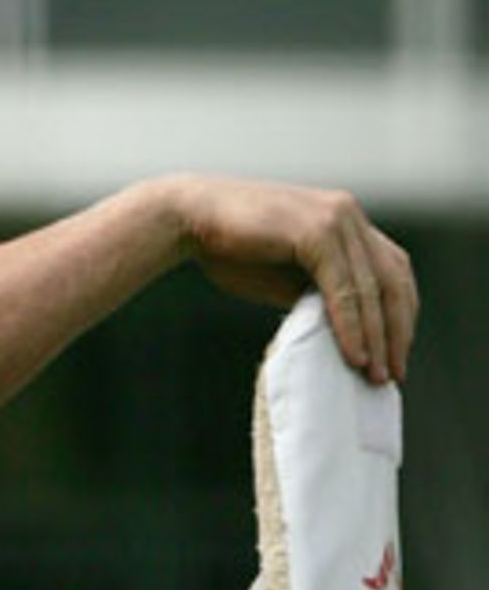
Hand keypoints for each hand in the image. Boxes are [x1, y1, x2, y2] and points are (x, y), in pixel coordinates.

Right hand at [172, 175, 417, 384]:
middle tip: (394, 374)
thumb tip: (346, 335)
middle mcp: (349, 215)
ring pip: (372, 286)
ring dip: (378, 336)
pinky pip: (344, 287)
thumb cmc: (231, 250)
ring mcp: (336, 219)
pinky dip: (351, 325)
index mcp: (346, 221)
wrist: (190, 220)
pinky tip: (354, 355)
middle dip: (397, 331)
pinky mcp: (317, 231)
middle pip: (393, 278)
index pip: (391, 269)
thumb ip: (319, 296)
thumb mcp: (286, 278)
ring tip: (375, 374)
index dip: (399, 314)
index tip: (396, 353)